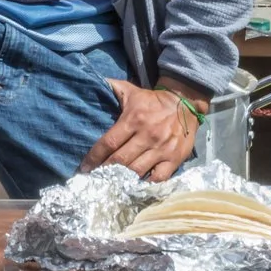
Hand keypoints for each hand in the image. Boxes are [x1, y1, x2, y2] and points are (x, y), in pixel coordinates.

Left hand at [82, 81, 200, 181]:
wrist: (185, 103)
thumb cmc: (152, 100)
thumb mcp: (131, 90)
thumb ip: (111, 87)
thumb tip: (93, 82)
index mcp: (133, 119)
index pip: (109, 142)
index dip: (95, 157)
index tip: (85, 167)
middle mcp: (147, 135)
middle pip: (121, 160)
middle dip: (105, 171)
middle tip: (95, 179)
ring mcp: (162, 149)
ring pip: (137, 171)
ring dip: (122, 180)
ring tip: (111, 185)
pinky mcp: (175, 158)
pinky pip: (159, 178)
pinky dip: (146, 185)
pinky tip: (135, 188)